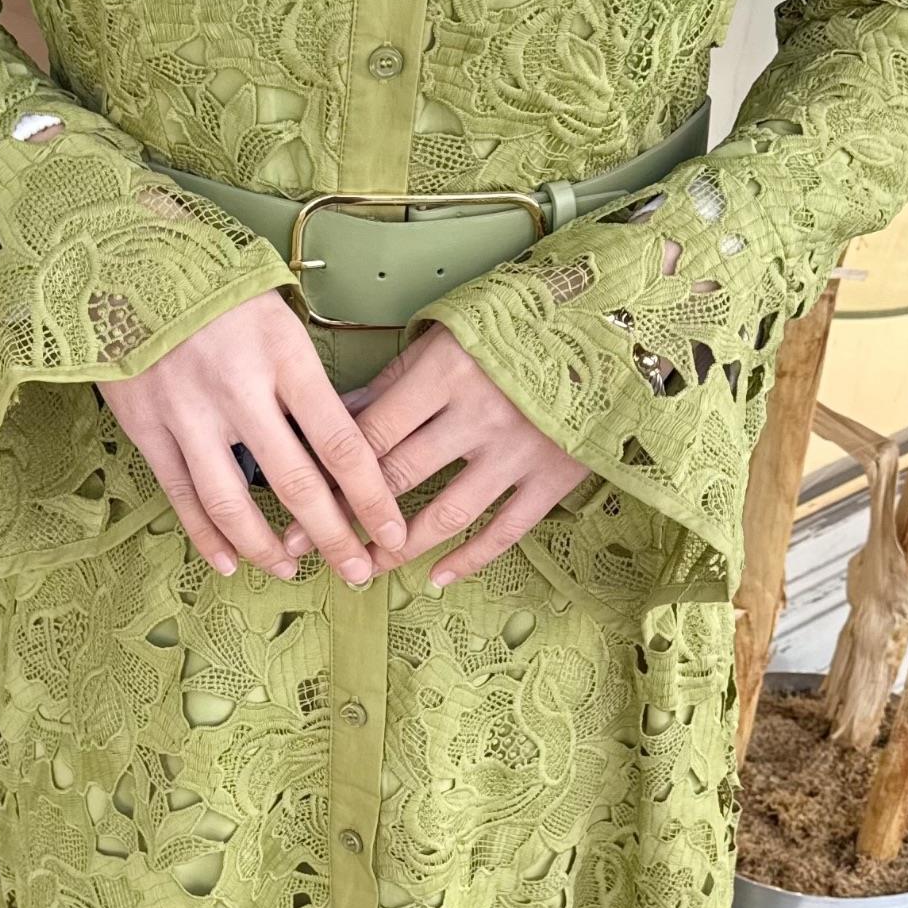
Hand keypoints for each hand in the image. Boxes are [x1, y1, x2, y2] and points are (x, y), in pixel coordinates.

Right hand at [101, 290, 406, 585]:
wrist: (125, 258)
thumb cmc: (215, 285)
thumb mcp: (277, 315)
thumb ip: (304, 378)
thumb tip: (344, 446)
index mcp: (284, 355)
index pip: (340, 440)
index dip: (371, 495)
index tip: (393, 529)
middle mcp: (237, 388)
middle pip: (295, 483)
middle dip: (333, 537)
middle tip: (358, 571)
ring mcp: (187, 411)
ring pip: (232, 502)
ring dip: (266, 548)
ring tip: (291, 570)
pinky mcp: (146, 425)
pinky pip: (181, 496)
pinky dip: (206, 536)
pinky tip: (229, 561)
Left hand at [283, 324, 591, 586]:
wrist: (611, 333)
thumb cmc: (518, 329)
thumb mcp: (450, 337)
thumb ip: (395, 381)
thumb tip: (337, 416)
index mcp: (446, 372)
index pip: (372, 433)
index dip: (329, 470)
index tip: (295, 497)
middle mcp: (479, 416)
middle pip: (398, 477)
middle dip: (346, 516)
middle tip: (307, 546)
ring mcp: (518, 452)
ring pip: (445, 515)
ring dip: (397, 548)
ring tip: (364, 567)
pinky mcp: (554, 478)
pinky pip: (505, 531)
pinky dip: (468, 560)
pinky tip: (435, 578)